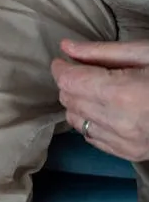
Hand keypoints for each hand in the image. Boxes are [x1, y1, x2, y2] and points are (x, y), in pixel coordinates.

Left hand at [52, 39, 148, 161]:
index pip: (70, 83)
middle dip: (70, 84)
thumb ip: (101, 52)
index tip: (65, 60)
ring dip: (77, 104)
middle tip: (84, 71)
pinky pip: (92, 138)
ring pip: (76, 121)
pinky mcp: (133, 153)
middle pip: (69, 101)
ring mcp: (127, 142)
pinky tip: (106, 110)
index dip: (61, 69)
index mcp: (123, 93)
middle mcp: (120, 122)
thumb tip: (65, 47)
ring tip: (96, 90)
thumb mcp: (145, 53)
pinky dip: (90, 122)